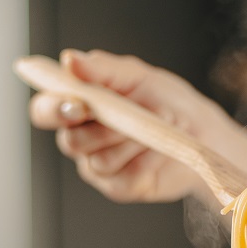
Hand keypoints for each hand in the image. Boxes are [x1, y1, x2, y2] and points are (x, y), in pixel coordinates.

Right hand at [27, 49, 246, 204]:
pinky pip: (124, 178)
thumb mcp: (136, 76)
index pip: (44, 110)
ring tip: (153, 130)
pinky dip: (147, 160)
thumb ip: (101, 68)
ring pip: (98, 161)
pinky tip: (159, 150)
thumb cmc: (165, 100)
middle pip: (69, 142)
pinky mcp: (120, 188)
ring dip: (131, 143)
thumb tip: (69, 59)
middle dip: (101, 129)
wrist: (202, 133)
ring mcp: (98, 167)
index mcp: (77, 107)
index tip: (78, 104)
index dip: (52, 109)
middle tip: (127, 117)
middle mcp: (81, 139)